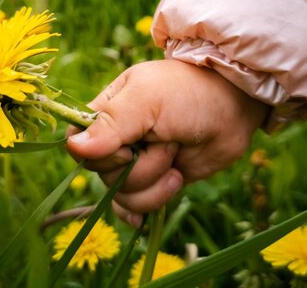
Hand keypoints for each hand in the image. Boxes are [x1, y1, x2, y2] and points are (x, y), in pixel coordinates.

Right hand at [66, 59, 267, 225]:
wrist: (233, 108)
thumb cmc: (188, 92)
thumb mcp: (147, 100)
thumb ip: (111, 123)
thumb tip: (73, 147)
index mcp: (108, 111)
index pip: (77, 143)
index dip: (99, 155)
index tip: (127, 148)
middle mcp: (117, 139)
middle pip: (102, 174)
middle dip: (139, 167)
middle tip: (168, 142)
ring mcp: (137, 162)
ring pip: (121, 193)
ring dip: (153, 184)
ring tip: (177, 161)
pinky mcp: (156, 180)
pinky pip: (133, 206)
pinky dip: (140, 209)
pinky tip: (146, 215)